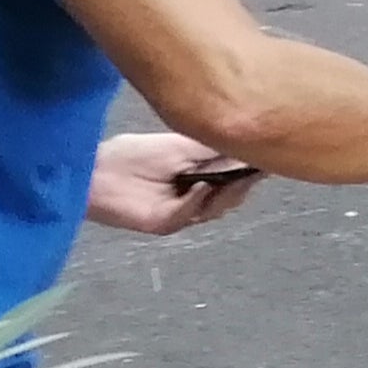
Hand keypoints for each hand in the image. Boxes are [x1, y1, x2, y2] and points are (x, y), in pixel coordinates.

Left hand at [86, 132, 259, 235]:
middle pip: (230, 197)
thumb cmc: (132, 154)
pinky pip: (187, 214)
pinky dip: (197, 200)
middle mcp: (195, 199)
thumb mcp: (178, 144)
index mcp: (201, 178)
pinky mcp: (164, 223)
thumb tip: (245, 144)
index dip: (253, 168)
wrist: (95, 170)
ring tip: (236, 175)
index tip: (273, 155)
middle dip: (245, 183)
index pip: (235, 177)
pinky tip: (203, 185)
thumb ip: (209, 147)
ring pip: (214, 209)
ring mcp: (181, 214)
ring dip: (226, 192)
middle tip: (258, 167)